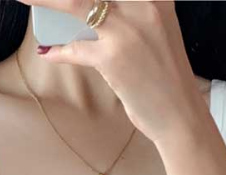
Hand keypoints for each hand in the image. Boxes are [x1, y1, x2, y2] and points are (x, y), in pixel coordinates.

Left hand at [32, 0, 208, 145]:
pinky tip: (48, 52)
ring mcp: (127, 28)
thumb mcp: (156, 30)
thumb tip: (96, 14)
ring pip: (75, 4)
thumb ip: (135, 14)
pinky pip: (75, 48)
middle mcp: (144, 4)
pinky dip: (58, 51)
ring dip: (45, 1)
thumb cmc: (164, 75)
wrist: (179, 112)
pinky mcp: (113, 56)